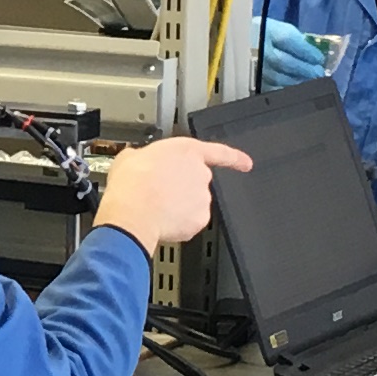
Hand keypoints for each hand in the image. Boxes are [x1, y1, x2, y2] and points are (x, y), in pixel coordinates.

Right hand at [94, 134, 253, 251]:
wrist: (133, 212)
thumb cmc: (132, 184)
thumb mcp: (130, 157)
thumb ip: (143, 156)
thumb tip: (137, 160)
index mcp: (187, 151)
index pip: (220, 153)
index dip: (235, 159)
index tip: (246, 164)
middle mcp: (200, 173)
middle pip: (197, 182)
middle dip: (182, 189)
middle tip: (160, 193)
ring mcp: (203, 198)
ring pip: (193, 204)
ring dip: (178, 206)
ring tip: (155, 207)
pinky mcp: (200, 219)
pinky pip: (190, 223)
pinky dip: (178, 224)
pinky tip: (161, 220)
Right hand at [258, 19, 334, 89]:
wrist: (244, 42)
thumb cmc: (267, 35)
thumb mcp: (281, 29)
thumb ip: (297, 39)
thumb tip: (314, 54)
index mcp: (266, 30)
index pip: (288, 39)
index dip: (306, 50)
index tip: (319, 58)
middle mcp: (258, 48)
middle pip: (283, 61)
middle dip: (305, 68)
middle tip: (318, 72)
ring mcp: (254, 66)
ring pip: (277, 78)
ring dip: (298, 81)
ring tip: (311, 80)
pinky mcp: (253, 80)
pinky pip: (271, 88)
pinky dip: (287, 89)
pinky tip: (297, 87)